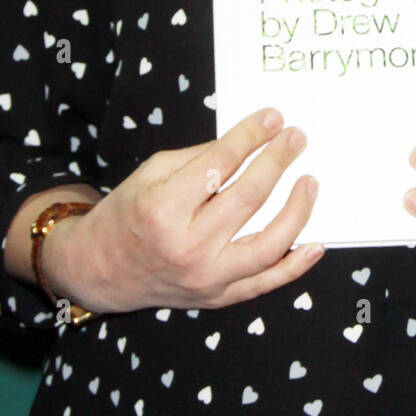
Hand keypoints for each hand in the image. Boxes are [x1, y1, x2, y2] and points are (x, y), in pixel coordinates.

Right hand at [45, 108, 323, 313]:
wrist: (99, 270)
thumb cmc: (127, 214)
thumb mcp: (152, 172)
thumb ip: (200, 158)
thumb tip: (249, 142)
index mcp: (163, 210)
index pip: (220, 165)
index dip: (251, 137)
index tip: (273, 118)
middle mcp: (187, 248)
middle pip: (247, 198)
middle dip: (277, 162)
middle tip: (297, 138)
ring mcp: (205, 278)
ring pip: (266, 246)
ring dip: (296, 211)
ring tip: (310, 182)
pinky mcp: (217, 297)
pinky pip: (264, 284)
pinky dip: (294, 266)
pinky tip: (315, 244)